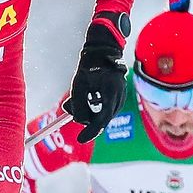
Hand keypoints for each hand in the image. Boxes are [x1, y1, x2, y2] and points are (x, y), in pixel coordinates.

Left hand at [65, 17, 127, 140]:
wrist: (102, 52)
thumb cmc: (90, 66)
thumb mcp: (78, 85)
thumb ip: (78, 104)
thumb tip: (78, 121)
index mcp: (110, 91)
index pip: (102, 119)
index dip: (91, 131)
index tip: (81, 139)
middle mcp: (119, 96)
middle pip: (103, 119)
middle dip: (87, 119)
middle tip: (71, 109)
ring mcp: (122, 96)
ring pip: (105, 115)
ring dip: (91, 112)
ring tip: (79, 97)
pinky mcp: (120, 96)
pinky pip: (107, 109)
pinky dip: (96, 108)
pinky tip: (89, 95)